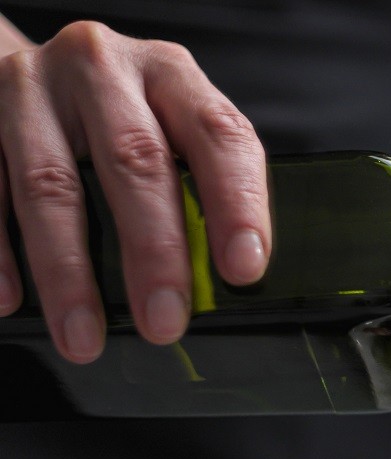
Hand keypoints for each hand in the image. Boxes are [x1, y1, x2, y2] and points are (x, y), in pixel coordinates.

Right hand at [0, 19, 270, 362]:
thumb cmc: (124, 113)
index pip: (218, 134)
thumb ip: (200, 187)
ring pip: (50, 184)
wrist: (35, 69)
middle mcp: (102, 70)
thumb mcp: (173, 127)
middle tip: (165, 321)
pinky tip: (12, 300)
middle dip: (154, 251)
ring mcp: (31, 89)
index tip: (244, 268)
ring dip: (68, 271)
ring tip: (84, 336)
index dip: (237, 203)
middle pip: (135, 161)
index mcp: (170, 74)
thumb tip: (221, 281)